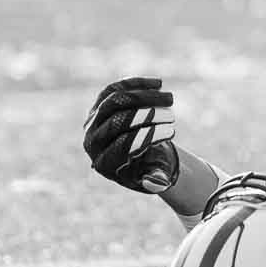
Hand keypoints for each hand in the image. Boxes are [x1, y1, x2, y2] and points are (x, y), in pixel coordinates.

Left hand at [83, 78, 178, 193]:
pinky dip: (136, 84)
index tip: (172, 131)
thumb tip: (156, 182)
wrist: (137, 154)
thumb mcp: (154, 176)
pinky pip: (115, 88)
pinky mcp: (100, 103)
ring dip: (145, 96)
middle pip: (117, 120)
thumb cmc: (149, 167)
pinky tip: (158, 84)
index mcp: (103, 162)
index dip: (148, 136)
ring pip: (116, 100)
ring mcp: (93, 120)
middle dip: (148, 115)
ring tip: (170, 99)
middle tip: (172, 116)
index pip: (122, 144)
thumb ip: (156, 180)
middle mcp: (93, 141)